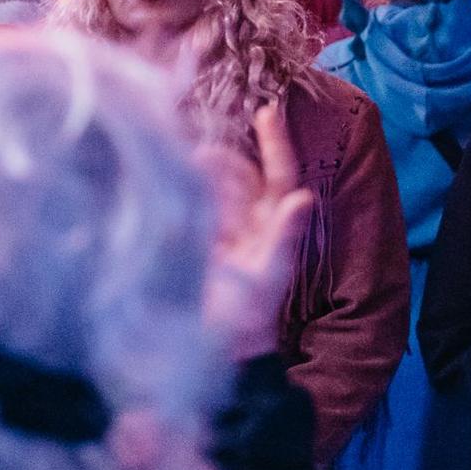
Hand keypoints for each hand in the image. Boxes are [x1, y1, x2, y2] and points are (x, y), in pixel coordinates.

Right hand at [199, 104, 314, 361]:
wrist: (206, 359)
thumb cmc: (244, 324)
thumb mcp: (267, 279)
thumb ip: (285, 238)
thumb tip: (304, 197)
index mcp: (271, 231)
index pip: (279, 178)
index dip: (276, 145)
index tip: (268, 110)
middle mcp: (248, 228)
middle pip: (242, 177)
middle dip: (227, 156)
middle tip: (201, 147)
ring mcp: (220, 235)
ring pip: (215, 187)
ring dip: (204, 169)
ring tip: (184, 157)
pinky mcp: (193, 244)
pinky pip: (192, 204)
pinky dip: (183, 186)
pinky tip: (166, 175)